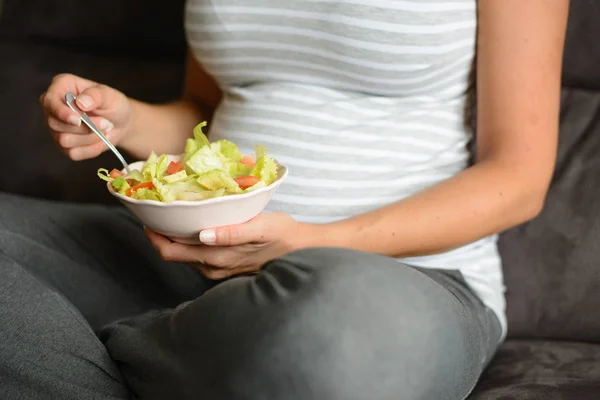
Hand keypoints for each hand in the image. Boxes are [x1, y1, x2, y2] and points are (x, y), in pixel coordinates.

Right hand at [40, 73, 132, 160]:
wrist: (121, 123)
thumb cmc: (112, 105)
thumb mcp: (109, 96)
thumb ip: (96, 96)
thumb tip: (81, 102)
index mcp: (61, 87)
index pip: (49, 101)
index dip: (61, 112)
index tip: (77, 120)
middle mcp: (53, 107)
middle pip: (55, 124)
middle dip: (84, 127)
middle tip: (106, 123)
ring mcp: (56, 127)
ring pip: (64, 140)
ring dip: (90, 138)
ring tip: (105, 129)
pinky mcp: (63, 145)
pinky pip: (73, 153)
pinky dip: (91, 149)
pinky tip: (100, 140)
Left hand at [145, 213, 314, 279]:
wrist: (301, 250)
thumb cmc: (282, 235)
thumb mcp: (260, 228)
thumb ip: (231, 233)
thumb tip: (203, 235)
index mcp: (216, 258)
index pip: (170, 252)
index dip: (154, 236)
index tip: (147, 216)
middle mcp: (212, 268)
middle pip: (173, 254)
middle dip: (160, 234)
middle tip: (155, 210)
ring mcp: (217, 270)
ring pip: (184, 254)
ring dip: (174, 237)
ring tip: (172, 214)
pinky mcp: (224, 266)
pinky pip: (196, 254)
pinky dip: (188, 240)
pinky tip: (194, 225)